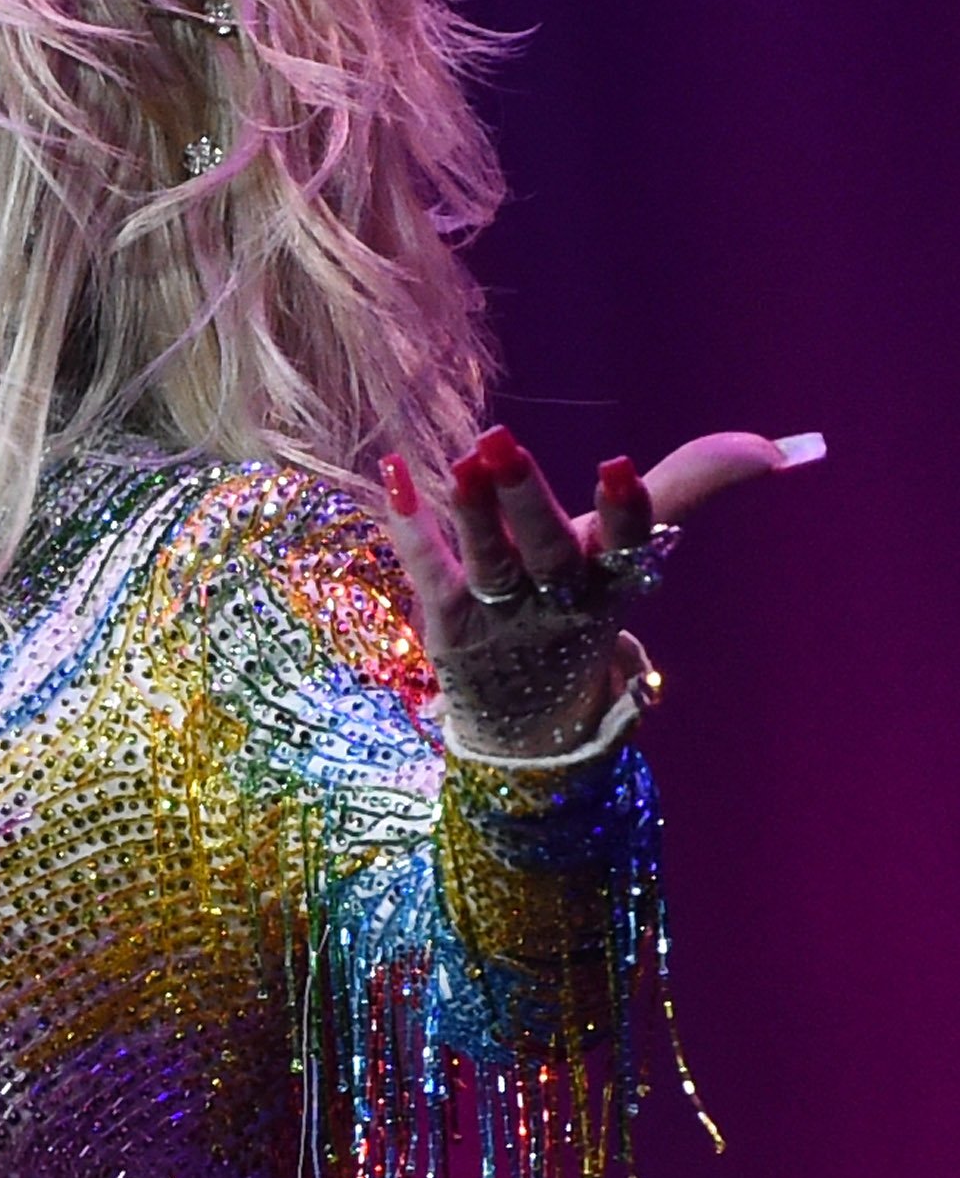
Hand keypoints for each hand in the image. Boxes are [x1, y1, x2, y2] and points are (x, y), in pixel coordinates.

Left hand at [376, 425, 823, 758]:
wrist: (529, 729)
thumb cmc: (580, 614)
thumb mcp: (633, 556)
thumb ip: (690, 489)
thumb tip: (784, 449)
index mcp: (614, 583)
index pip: (629, 545)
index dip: (626, 511)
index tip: (618, 468)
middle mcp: (558, 599)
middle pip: (545, 550)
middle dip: (527, 501)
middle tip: (503, 448)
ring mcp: (501, 612)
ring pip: (487, 561)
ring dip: (472, 512)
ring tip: (458, 460)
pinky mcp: (448, 620)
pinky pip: (427, 569)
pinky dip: (410, 525)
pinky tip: (393, 471)